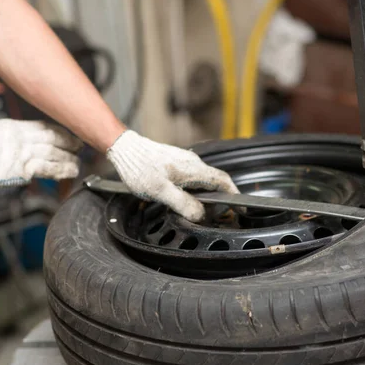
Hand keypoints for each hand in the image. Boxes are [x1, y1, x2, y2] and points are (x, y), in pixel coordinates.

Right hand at [0, 119, 81, 188]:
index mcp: (15, 127)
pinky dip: (61, 171)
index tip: (70, 135)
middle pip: (54, 139)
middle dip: (69, 143)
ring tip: (78, 162)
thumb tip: (24, 140)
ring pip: (55, 154)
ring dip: (69, 159)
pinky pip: (47, 170)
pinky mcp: (22, 170)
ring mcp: (24, 154)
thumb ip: (12, 135)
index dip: (61, 132)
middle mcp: (22, 139)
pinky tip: (70, 172)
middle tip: (81, 147)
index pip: (44, 127)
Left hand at [106, 130, 238, 221]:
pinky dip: (195, 190)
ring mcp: (185, 161)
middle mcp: (193, 163)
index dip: (234, 196)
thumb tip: (200, 215)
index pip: (223, 181)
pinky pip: (193, 178)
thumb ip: (183, 204)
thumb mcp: (160, 191)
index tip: (240, 207)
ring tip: (194, 210)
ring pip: (203, 181)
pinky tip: (182, 198)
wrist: (124, 148)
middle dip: (218, 201)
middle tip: (211, 216)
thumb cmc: (140, 168)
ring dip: (205, 196)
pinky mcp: (177, 162)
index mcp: (194, 169)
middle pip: (215, 182)